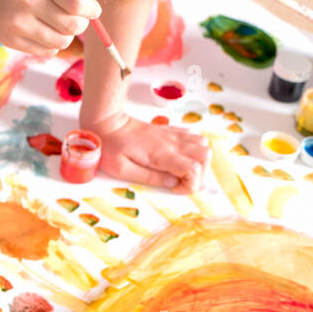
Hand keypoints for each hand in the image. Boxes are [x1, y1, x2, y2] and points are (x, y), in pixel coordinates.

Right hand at [0, 0, 105, 54]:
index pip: (78, 2)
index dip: (91, 9)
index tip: (91, 9)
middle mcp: (27, 1)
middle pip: (73, 25)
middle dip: (80, 24)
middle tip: (74, 17)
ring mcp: (17, 24)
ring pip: (62, 41)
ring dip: (66, 35)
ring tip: (56, 23)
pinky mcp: (11, 41)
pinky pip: (47, 50)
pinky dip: (51, 44)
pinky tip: (42, 31)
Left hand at [85, 110, 209, 191]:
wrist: (107, 122)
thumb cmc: (110, 146)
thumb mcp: (123, 170)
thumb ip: (150, 178)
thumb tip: (172, 183)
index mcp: (161, 153)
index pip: (194, 169)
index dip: (190, 185)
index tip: (175, 188)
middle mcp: (172, 142)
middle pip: (205, 156)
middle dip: (200, 174)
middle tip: (181, 181)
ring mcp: (172, 134)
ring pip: (204, 145)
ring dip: (199, 161)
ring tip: (182, 171)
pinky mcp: (170, 131)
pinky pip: (194, 137)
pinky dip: (194, 150)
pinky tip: (179, 158)